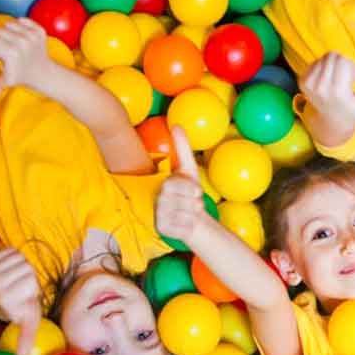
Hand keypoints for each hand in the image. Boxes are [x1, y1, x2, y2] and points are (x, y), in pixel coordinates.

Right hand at [0, 18, 51, 96]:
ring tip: (16, 44)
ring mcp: (32, 36)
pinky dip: (21, 26)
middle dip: (0, 39)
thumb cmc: (22, 75)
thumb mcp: (7, 80)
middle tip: (10, 51)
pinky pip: (22, 20)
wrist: (43, 72)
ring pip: (9, 23)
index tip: (2, 56)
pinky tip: (24, 38)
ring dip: (10, 32)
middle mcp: (22, 42)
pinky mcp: (40, 31)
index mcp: (11, 53)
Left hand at [0, 248, 41, 354]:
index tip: (28, 298)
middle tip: (22, 286)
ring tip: (17, 277)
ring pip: (20, 258)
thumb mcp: (28, 320)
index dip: (33, 290)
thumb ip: (27, 337)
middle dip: (29, 277)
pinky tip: (11, 267)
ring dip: (22, 266)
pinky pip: (10, 251)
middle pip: (27, 269)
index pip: (32, 284)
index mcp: (4, 301)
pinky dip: (14, 257)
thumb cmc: (20, 306)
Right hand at [155, 126, 206, 242]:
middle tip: (197, 203)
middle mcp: (156, 199)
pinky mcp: (162, 229)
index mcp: (162, 184)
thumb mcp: (188, 169)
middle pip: (180, 202)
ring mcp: (157, 215)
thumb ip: (182, 148)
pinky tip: (188, 222)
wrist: (192, 216)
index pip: (173, 186)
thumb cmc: (189, 192)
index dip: (188, 189)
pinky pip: (182, 228)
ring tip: (192, 211)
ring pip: (182, 215)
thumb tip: (176, 125)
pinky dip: (190, 226)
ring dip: (193, 214)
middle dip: (193, 203)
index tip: (198, 192)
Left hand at [300, 52, 354, 132]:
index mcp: (339, 92)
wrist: (329, 120)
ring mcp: (310, 85)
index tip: (351, 81)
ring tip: (335, 80)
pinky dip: (322, 68)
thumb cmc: (353, 111)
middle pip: (333, 56)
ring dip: (332, 64)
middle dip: (341, 63)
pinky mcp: (302, 82)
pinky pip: (315, 62)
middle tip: (344, 79)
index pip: (342, 61)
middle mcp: (322, 88)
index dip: (349, 67)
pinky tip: (326, 81)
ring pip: (324, 58)